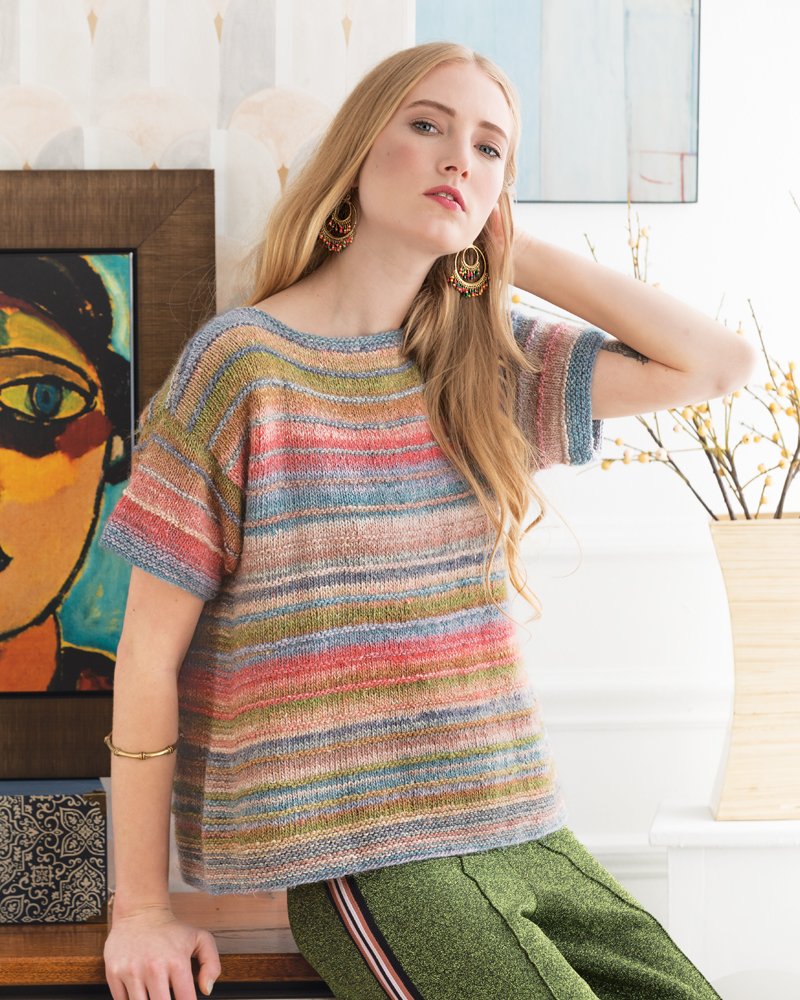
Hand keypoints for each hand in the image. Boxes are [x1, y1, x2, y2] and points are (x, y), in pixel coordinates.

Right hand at [104, 906, 220, 999]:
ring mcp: (131, 971)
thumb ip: (212, 965)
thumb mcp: (200, 939)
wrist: (140, 911)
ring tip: (154, 995)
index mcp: (177, 961)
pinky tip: (139, 994)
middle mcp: (153, 968)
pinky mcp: (113, 973)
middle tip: (167, 998)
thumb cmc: (171, 930)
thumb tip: (206, 990)